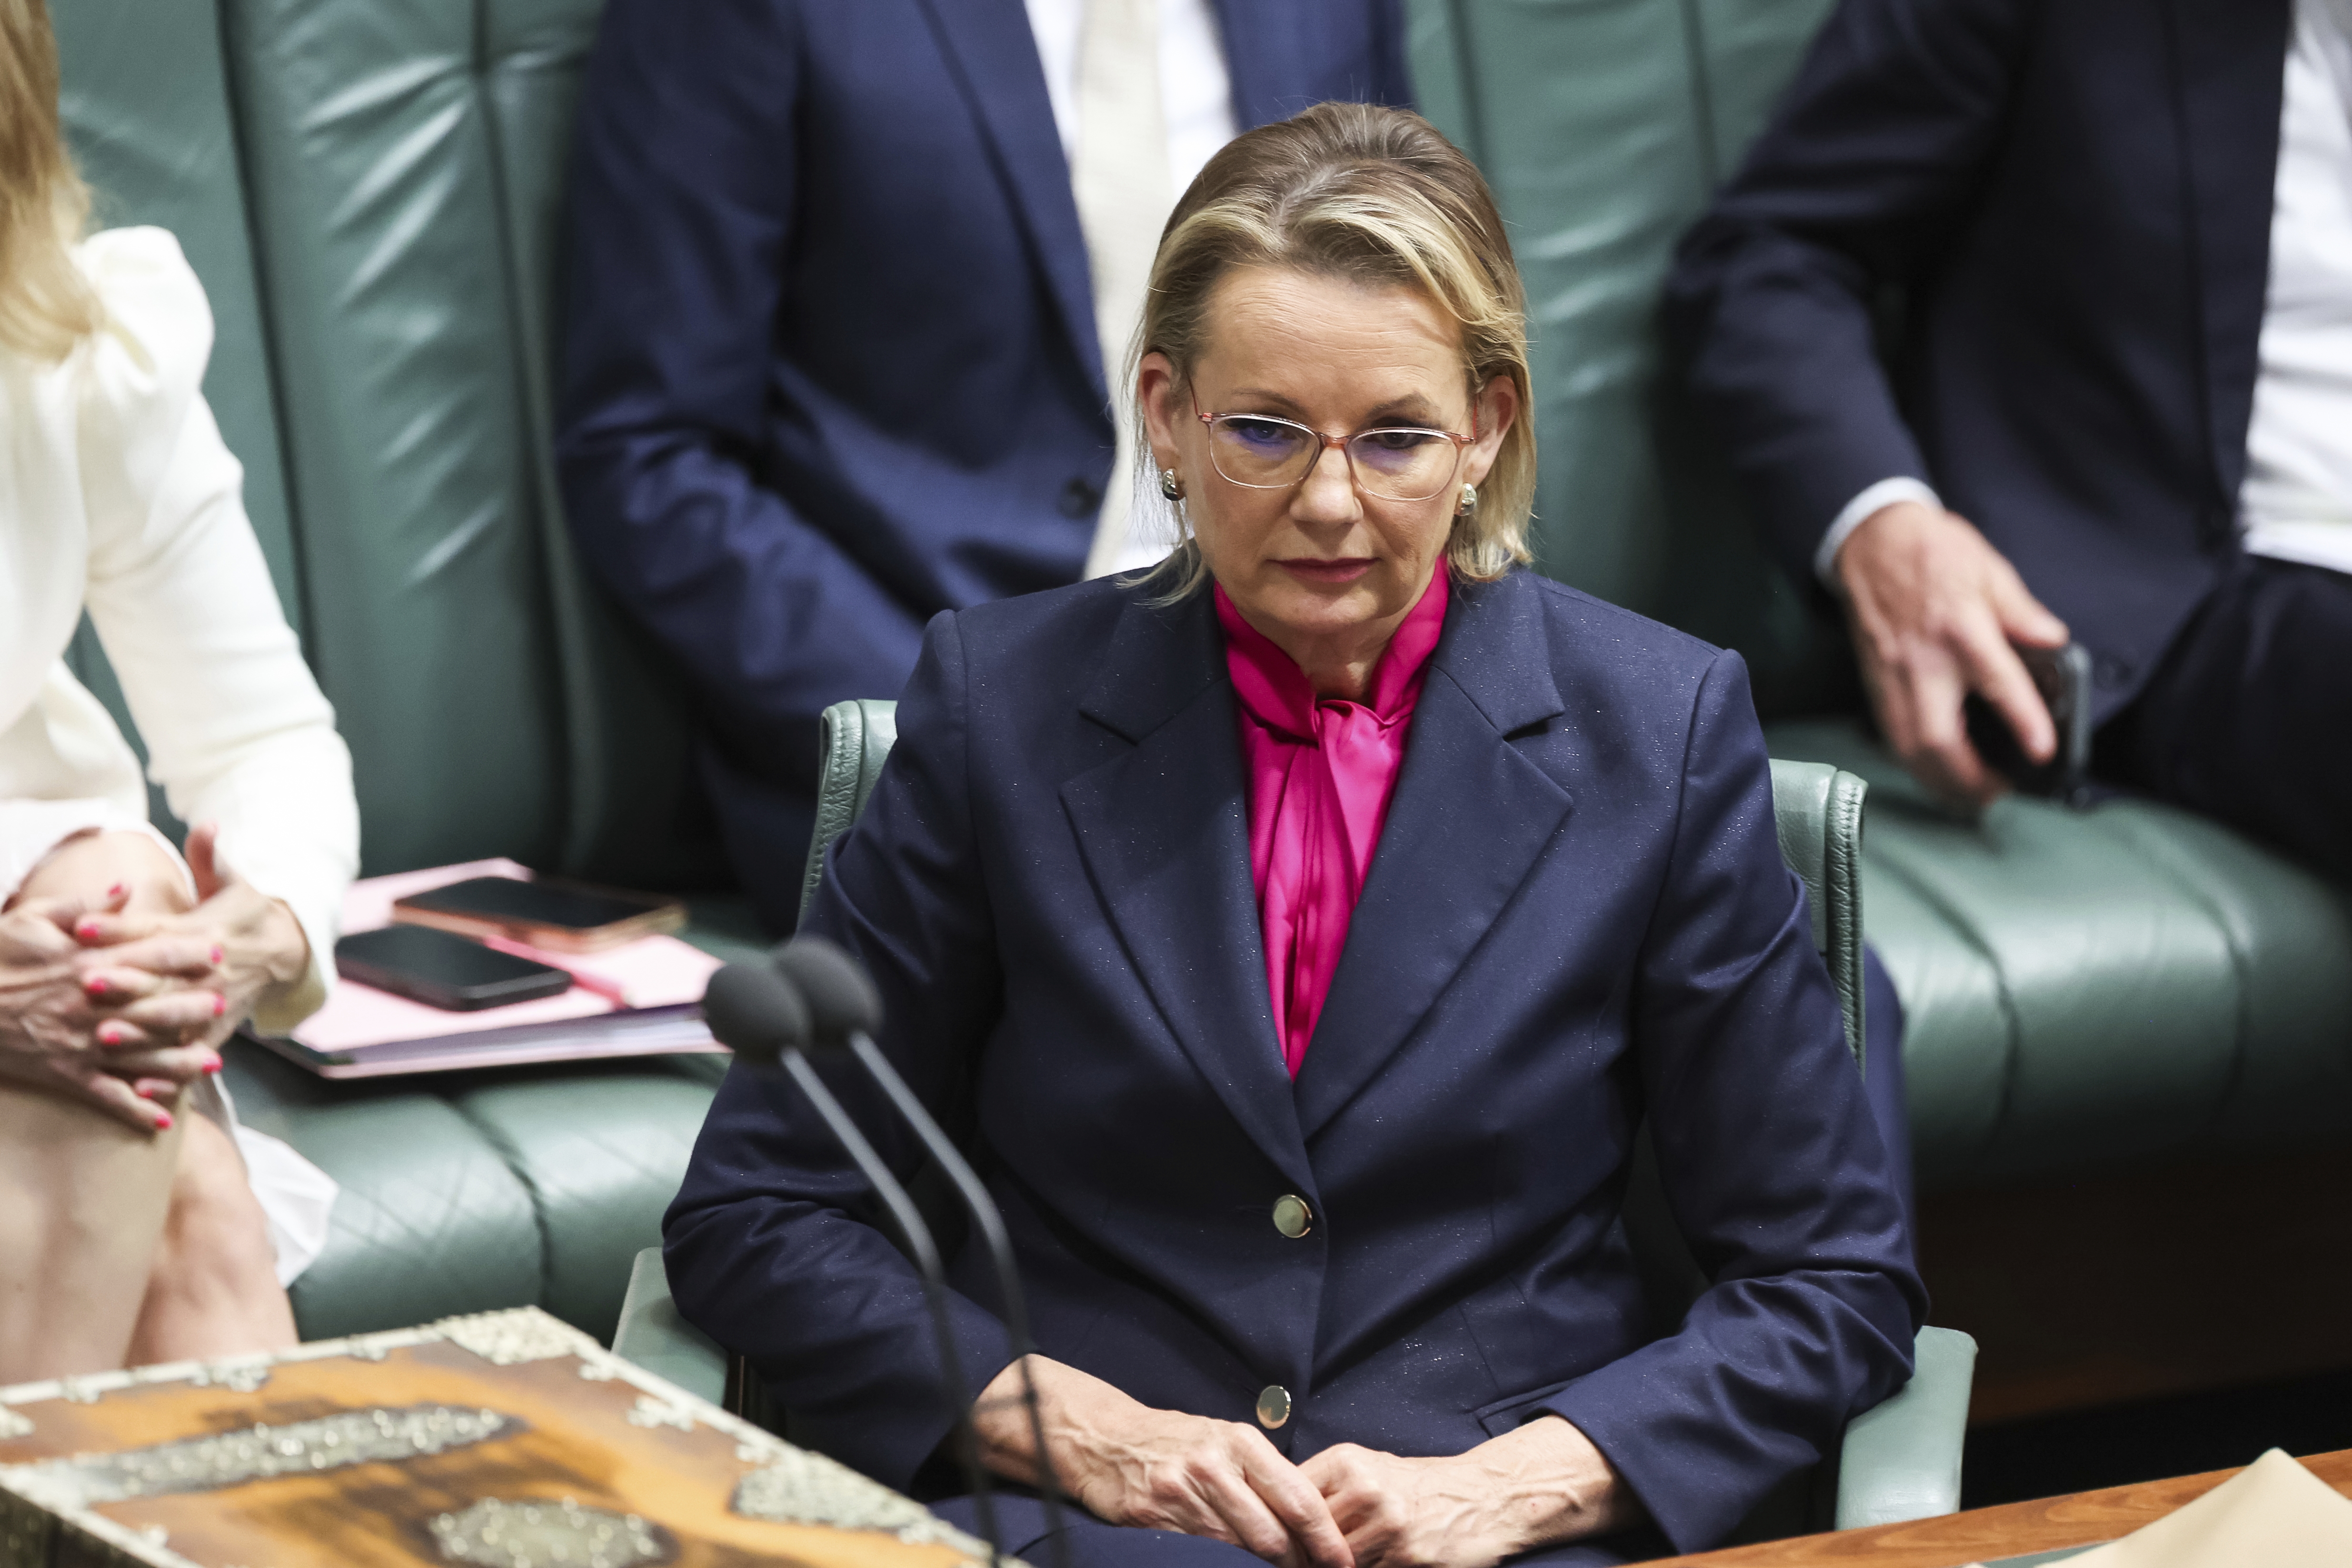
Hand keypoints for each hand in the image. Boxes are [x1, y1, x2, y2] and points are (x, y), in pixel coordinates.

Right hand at [0, 889, 217, 1131]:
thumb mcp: (32, 920)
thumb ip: (85, 905)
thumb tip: (128, 887)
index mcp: (85, 964)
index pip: (146, 957)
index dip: (184, 953)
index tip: (217, 949)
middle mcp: (88, 1006)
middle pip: (149, 1006)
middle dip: (188, 1007)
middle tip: (222, 1004)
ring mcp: (78, 1043)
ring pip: (138, 1055)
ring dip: (177, 1062)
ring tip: (212, 1062)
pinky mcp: (64, 1072)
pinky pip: (105, 1095)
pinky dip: (133, 1109)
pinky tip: (163, 1120)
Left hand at [70, 824, 308, 1051]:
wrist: (287, 950)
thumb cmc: (246, 913)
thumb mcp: (233, 879)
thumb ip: (212, 856)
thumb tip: (207, 822)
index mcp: (203, 929)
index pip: (154, 928)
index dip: (118, 927)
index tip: (82, 927)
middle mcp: (207, 968)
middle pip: (159, 976)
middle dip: (124, 982)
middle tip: (87, 986)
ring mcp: (213, 1001)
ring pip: (172, 1018)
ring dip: (139, 1029)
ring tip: (104, 1038)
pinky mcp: (218, 1029)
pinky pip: (192, 1054)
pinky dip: (170, 1073)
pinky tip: (142, 1087)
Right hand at [971, 1357, 1353, 1566]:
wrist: (1106, 1439)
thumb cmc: (1177, 1442)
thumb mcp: (1224, 1438)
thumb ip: (1264, 1472)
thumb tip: (1312, 1515)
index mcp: (1241, 1442)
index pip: (1299, 1499)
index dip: (1327, 1539)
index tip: (1344, 1563)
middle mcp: (1215, 1465)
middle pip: (1274, 1535)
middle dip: (1299, 1565)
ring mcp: (1183, 1493)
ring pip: (1240, 1551)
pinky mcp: (1156, 1517)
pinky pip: (1202, 1554)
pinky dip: (1224, 1565)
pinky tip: (1234, 1567)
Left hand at [1301, 1418, 1635, 1567]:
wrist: (1483, 1497)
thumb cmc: (1419, 1486)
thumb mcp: (1369, 1468)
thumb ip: (1327, 1488)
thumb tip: (1277, 1514)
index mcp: (1347, 1461)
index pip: (1291, 1498)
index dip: (1278, 1526)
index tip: (1271, 1542)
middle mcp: (1365, 1487)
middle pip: (1307, 1536)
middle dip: (1300, 1555)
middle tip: (1295, 1563)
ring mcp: (1388, 1523)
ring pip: (1333, 1562)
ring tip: (1330, 1565)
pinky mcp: (1408, 1555)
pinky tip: (1368, 1566)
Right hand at [1834, 500, 2069, 809]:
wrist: (1871, 543)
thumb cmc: (1932, 551)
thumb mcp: (1989, 569)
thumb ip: (2022, 611)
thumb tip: (2054, 640)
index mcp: (1960, 627)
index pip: (1996, 682)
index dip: (2022, 720)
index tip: (2040, 752)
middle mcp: (1921, 660)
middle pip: (1936, 738)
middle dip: (1966, 778)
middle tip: (1997, 793)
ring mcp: (1892, 676)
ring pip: (1907, 747)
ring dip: (1937, 780)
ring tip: (1968, 795)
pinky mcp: (1875, 683)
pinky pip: (1891, 736)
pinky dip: (1915, 763)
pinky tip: (1935, 771)